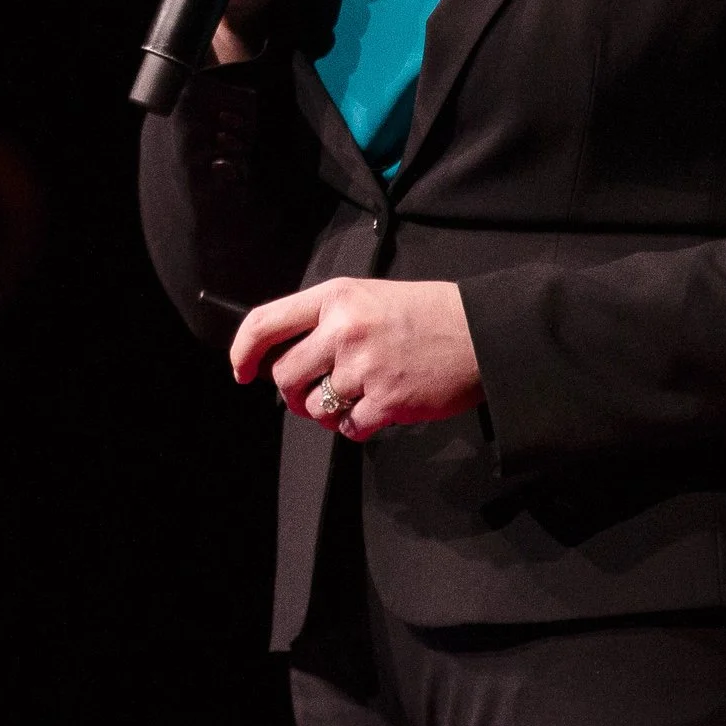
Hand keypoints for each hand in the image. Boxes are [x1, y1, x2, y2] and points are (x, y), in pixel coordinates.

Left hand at [229, 278, 483, 441]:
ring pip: (314, 407)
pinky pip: (348, 428)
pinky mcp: (386, 400)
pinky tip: (380, 407)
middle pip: (285, 377)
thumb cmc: (428, 314)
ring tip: (357, 397)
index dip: (243, 351)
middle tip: (317, 392)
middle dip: (294, 393)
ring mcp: (364, 366)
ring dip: (328, 411)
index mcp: (337, 297)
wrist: (483, 332)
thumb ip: (328, 321)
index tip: (241, 370)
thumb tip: (287, 358)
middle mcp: (344, 329)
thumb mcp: (370, 297)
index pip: (266, 322)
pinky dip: (358, 425)